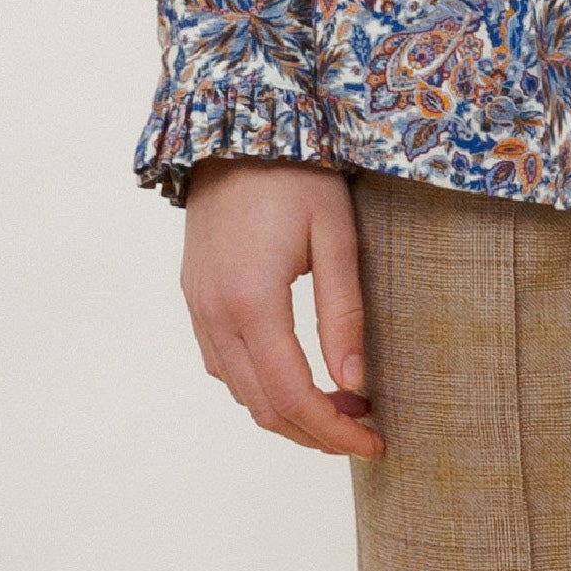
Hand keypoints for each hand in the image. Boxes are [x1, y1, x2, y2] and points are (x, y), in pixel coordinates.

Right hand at [180, 161, 380, 459]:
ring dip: (289, 413)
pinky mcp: (195, 297)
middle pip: (264, 408)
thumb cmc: (296, 175)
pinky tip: (299, 377)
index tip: (375, 442)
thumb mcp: (336, 239)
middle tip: (365, 431)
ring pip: (240, 393)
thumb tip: (355, 384)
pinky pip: (223, 365)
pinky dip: (261, 387)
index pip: (293, 397)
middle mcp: (216, 314)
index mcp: (253, 302)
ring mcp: (199, 307)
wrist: (236, 128)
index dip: (335, 431)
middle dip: (316, 432)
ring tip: (341, 406)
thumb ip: (344, 315)